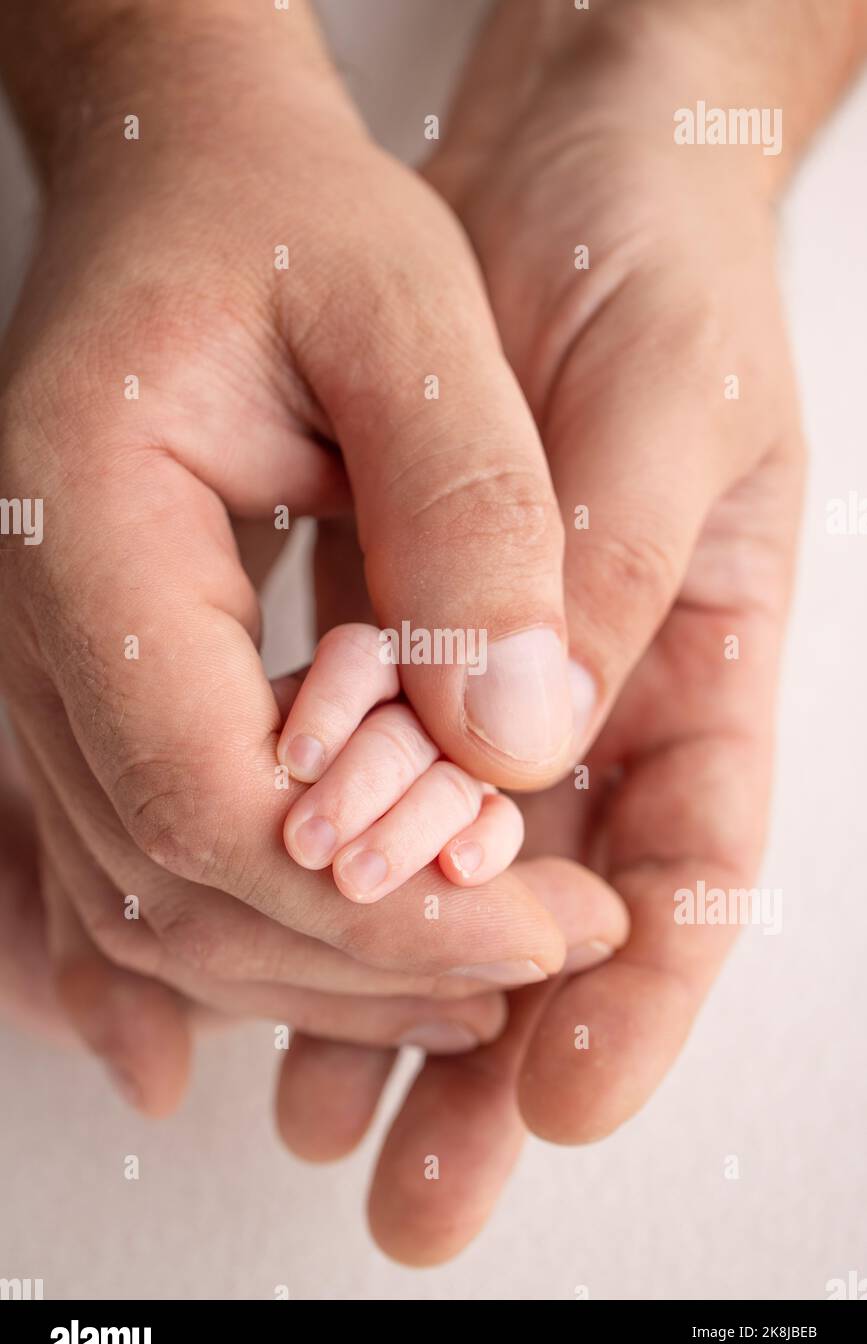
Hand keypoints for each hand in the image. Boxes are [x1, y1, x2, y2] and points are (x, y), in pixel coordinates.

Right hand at [0, 0, 594, 1042]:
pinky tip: (318, 998)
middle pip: (173, 881)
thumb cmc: (286, 230)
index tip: (538, 918)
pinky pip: (132, 869)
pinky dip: (235, 947)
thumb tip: (521, 741)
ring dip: (318, 970)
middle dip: (367, 957)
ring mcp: (46, 678)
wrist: (194, 198)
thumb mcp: (411, 318)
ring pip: (153, 903)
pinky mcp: (95, 698)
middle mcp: (32, 629)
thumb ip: (471, 516)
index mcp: (83, 525)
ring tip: (479, 974)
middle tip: (539, 954)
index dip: (375, 897)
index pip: (204, 791)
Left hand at [286, 0, 822, 1262]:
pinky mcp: (399, 633)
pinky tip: (267, 938)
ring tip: (328, 1115)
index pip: (687, 870)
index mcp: (703, 661)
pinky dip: (314, 862)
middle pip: (557, 918)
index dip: (636, 997)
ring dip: (385, 998)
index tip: (564, 1098)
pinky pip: (355, 778)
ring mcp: (495, 676)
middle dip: (491, 1057)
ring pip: (445, 874)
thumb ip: (602, 577)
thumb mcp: (659, 403)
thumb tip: (528, 743)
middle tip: (429, 1189)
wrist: (570, 171)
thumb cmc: (658, 266)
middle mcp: (597, 696)